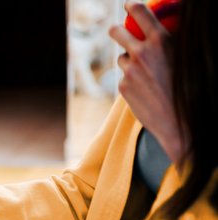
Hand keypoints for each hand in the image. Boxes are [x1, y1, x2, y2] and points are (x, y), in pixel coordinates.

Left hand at [109, 1, 185, 161]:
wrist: (182, 121)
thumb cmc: (192, 88)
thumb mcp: (188, 57)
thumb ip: (172, 42)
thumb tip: (170, 31)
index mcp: (161, 41)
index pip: (139, 12)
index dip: (132, 6)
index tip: (130, 5)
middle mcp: (142, 53)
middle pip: (116, 31)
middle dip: (117, 30)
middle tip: (121, 31)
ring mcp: (130, 70)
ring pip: (122, 57)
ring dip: (130, 60)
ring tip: (147, 72)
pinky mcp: (123, 86)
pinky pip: (124, 76)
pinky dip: (132, 78)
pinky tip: (147, 88)